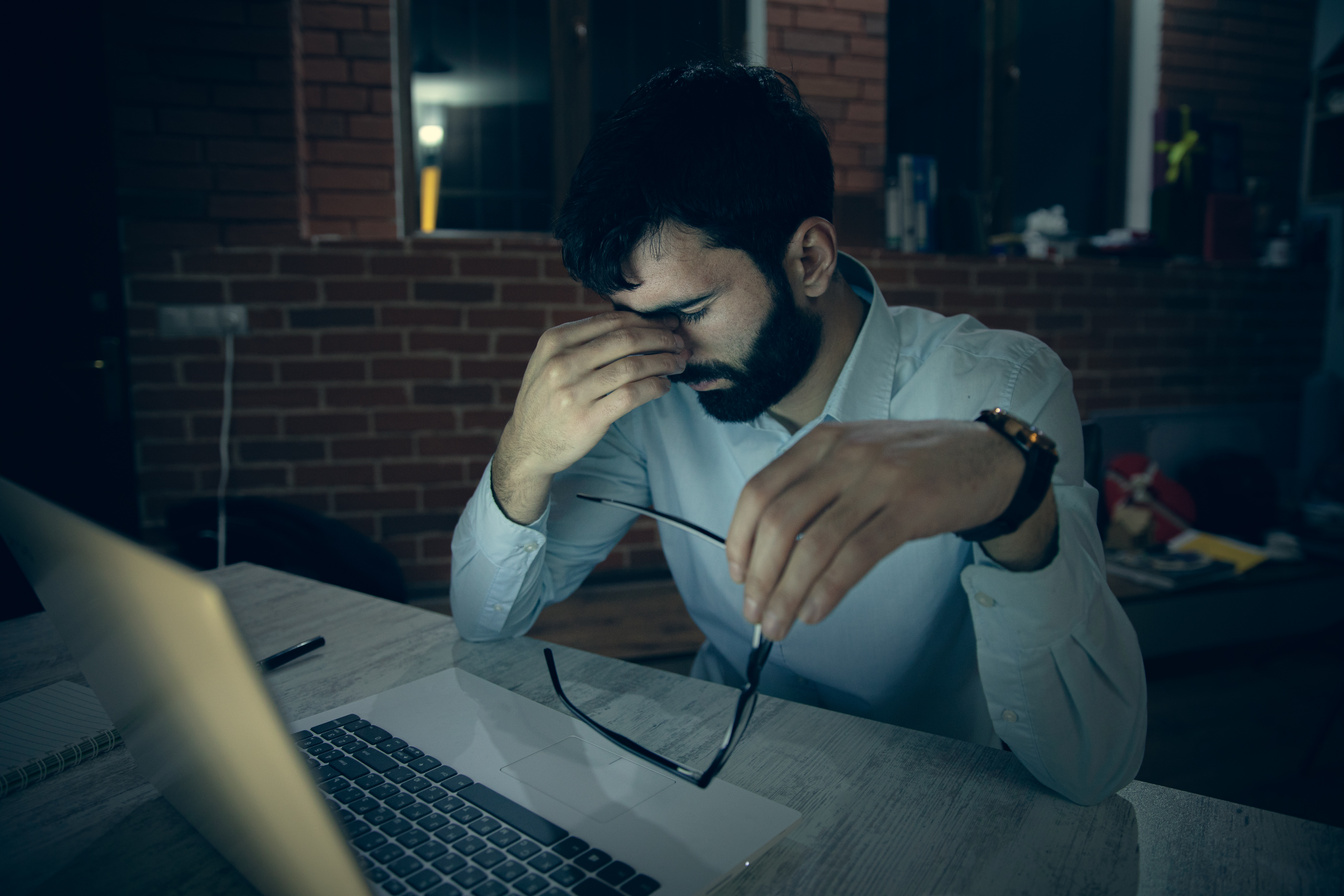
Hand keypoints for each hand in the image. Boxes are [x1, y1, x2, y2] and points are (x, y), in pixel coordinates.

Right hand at [493, 311, 687, 522]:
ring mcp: (574, 391)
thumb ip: (581, 342)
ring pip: (633, 366)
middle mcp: (563, 362)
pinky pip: (632, 395)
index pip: (610, 321)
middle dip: (660, 338)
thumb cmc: (547, 400)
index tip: (667, 323)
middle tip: (679, 342)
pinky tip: (664, 386)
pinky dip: (655, 387)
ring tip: (677, 363)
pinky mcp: (588, 418)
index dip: (645, 320)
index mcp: (555, 341)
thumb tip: (633, 323)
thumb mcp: (550, 361)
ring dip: (663, 362)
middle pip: (626, 340)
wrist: (527, 445)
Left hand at [724, 419, 1054, 640]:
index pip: (759, 490)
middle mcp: (845, 455)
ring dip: (789, 593)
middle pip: (781, 522)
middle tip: (754, 612)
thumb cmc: (917, 464)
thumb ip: (815, 487)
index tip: (737, 574)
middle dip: (760, 575)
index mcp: (822, 442)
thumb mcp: (857, 456)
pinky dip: (829, 590)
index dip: (740, 538)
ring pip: (815, 545)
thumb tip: (768, 549)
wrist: (990, 457)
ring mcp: (879, 479)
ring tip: (779, 624)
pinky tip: (816, 612)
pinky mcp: (911, 507)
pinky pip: (857, 555)